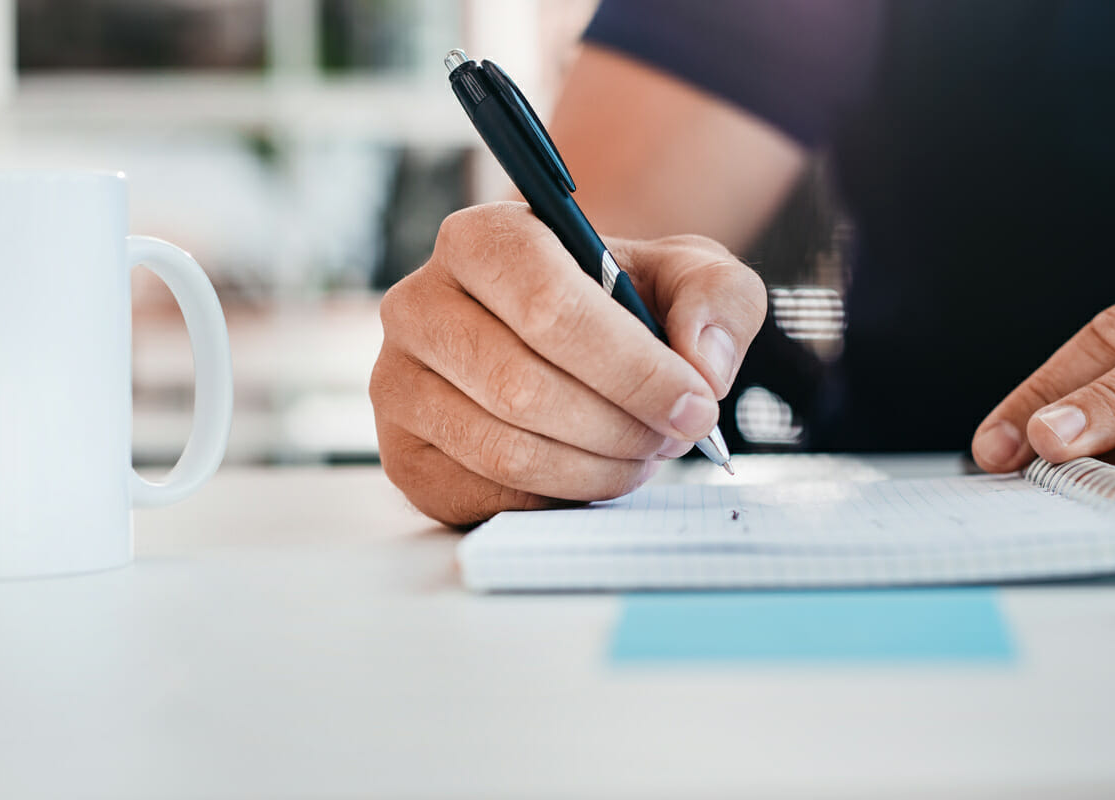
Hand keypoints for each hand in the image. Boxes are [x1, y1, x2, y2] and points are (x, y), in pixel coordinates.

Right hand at [372, 203, 766, 526]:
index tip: (696, 404)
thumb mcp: (686, 275)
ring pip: (507, 451)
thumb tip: (702, 366)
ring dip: (597, 469)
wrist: (561, 337)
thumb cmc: (618, 302)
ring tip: (639, 453)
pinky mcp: (402, 455)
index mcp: (480, 239)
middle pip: (525, 389)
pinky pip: (487, 495)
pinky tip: (588, 469)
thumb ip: (717, 300)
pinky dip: (557, 496)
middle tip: (671, 436)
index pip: (549, 308)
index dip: (633, 368)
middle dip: (621, 427)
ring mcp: (397, 384)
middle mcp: (418, 305)